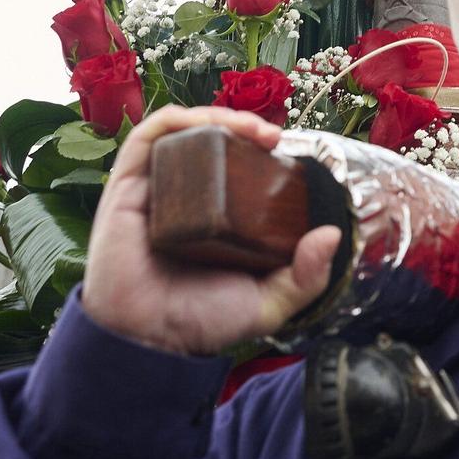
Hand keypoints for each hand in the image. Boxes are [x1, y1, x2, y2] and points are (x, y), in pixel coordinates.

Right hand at [82, 106, 341, 355]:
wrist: (152, 342)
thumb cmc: (203, 322)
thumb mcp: (269, 302)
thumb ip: (305, 276)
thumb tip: (331, 234)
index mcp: (217, 216)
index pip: (237, 165)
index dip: (261, 148)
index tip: (288, 149)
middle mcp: (186, 198)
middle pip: (212, 141)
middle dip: (244, 125)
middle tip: (273, 135)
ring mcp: (155, 190)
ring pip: (183, 132)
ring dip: (218, 116)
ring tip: (252, 128)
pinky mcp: (127, 188)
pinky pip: (147, 138)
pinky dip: (179, 120)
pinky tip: (209, 123)